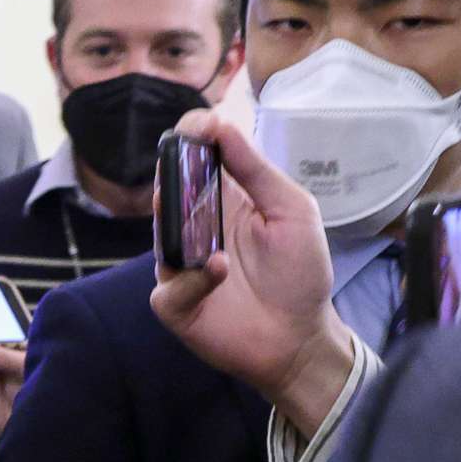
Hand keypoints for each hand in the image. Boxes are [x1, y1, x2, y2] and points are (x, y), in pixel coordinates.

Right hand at [148, 110, 355, 438]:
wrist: (300, 336)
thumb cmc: (300, 272)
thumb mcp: (292, 208)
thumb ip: (257, 170)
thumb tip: (221, 127)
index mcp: (224, 200)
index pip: (196, 159)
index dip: (191, 136)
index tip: (197, 126)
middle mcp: (196, 227)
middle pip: (168, 189)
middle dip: (172, 172)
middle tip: (183, 159)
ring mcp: (181, 264)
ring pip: (160, 233)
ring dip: (177, 221)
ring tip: (195, 215)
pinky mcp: (175, 302)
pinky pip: (169, 285)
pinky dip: (193, 278)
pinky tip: (220, 271)